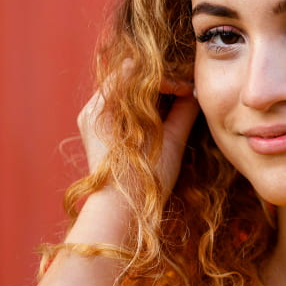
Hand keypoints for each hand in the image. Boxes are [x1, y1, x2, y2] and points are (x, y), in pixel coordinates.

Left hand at [71, 71, 199, 244]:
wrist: (119, 212)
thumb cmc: (145, 178)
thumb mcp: (171, 140)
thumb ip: (184, 110)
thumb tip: (194, 92)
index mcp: (106, 106)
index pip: (138, 73)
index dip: (167, 79)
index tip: (188, 90)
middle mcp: (93, 109)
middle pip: (129, 81)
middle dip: (160, 85)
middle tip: (185, 94)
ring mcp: (91, 121)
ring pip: (125, 94)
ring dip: (151, 96)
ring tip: (176, 105)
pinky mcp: (95, 134)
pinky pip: (119, 110)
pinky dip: (140, 109)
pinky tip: (160, 118)